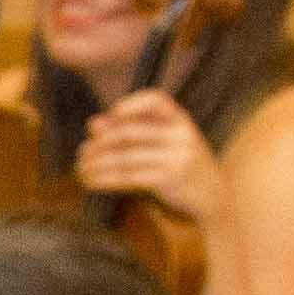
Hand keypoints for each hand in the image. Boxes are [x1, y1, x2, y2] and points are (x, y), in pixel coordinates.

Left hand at [78, 88, 223, 221]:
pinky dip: (104, 179)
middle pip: (128, 132)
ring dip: (96, 164)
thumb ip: (132, 130)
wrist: (212, 194)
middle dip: (99, 143)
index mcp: (180, 119)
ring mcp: (177, 156)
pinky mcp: (170, 179)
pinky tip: (91, 182)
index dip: (130, 104)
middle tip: (82, 153)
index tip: (110, 114)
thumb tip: (94, 124)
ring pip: (124, 156)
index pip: (155, 100)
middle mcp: (180, 134)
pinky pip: (128, 176)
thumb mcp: (163, 142)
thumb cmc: (180, 164)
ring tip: (81, 169)